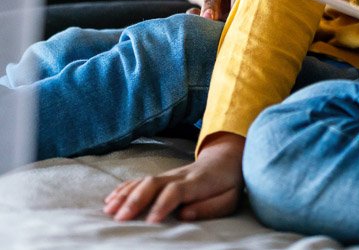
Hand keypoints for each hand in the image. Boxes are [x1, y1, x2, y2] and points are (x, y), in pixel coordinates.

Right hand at [103, 133, 244, 222]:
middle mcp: (180, 176)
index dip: (163, 205)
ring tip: (109, 211)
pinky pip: (139, 180)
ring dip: (125, 195)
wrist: (226, 157)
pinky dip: (124, 189)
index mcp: (197, 183)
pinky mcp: (162, 176)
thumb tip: (184, 214)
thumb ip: (210, 207)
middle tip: (120, 219)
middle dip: (136, 200)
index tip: (151, 222)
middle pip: (154, 183)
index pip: (176, 191)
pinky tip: (110, 200)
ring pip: (144, 180)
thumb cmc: (228, 182)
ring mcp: (169, 174)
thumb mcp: (229, 197)